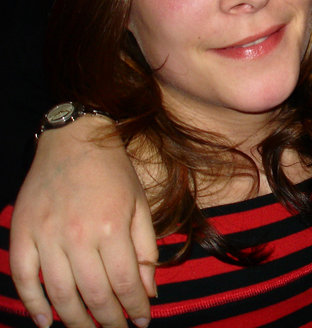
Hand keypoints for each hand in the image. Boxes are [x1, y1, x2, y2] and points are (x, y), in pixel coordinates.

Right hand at [9, 116, 157, 327]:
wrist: (75, 139)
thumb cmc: (114, 172)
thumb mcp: (140, 205)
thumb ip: (145, 250)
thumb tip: (150, 291)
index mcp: (111, 227)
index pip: (125, 283)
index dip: (135, 308)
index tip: (142, 322)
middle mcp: (77, 235)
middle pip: (93, 294)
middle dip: (109, 320)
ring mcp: (46, 236)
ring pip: (59, 293)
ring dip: (75, 320)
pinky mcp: (22, 233)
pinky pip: (23, 278)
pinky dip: (33, 304)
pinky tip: (45, 321)